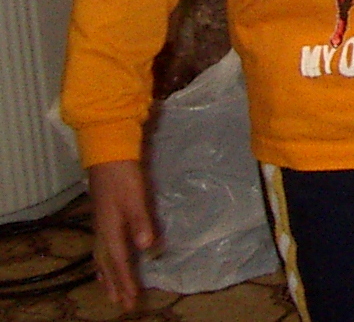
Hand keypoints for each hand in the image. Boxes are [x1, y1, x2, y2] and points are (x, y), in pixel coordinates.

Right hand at [88, 159, 157, 309]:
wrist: (108, 156)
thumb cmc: (124, 177)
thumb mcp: (135, 198)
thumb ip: (140, 222)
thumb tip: (146, 248)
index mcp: (110, 229)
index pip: (119, 262)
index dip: (126, 281)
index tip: (131, 300)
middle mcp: (103, 231)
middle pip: (108, 264)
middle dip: (115, 284)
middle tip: (121, 304)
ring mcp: (101, 224)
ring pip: (102, 257)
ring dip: (107, 275)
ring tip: (110, 291)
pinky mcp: (104, 217)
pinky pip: (101, 247)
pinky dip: (103, 260)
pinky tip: (105, 261)